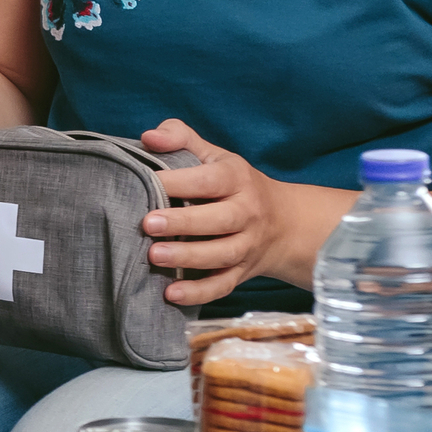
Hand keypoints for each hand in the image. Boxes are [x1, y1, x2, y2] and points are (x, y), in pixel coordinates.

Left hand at [141, 117, 282, 304]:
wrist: (284, 222)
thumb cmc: (233, 184)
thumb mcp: (214, 155)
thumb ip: (181, 138)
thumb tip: (148, 137)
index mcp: (237, 179)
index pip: (210, 180)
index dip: (180, 181)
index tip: (150, 182)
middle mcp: (247, 212)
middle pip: (220, 220)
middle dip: (183, 223)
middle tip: (147, 224)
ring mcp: (247, 245)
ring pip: (222, 254)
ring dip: (188, 258)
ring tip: (154, 256)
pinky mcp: (242, 272)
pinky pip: (223, 285)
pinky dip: (199, 293)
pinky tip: (171, 294)